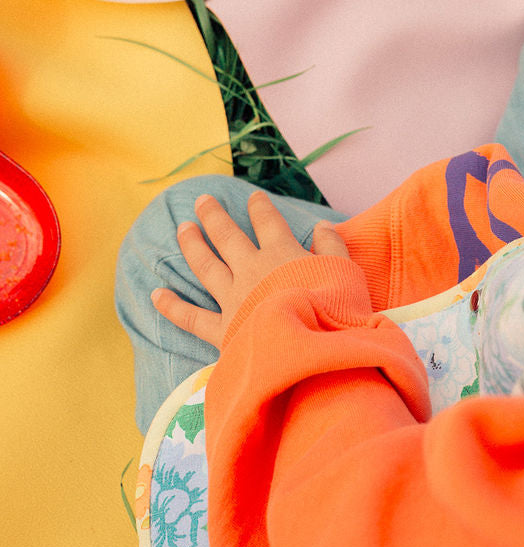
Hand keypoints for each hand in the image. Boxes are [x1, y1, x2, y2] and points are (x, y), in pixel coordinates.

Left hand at [151, 189, 349, 349]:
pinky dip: (172, 306)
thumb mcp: (345, 273)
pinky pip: (191, 317)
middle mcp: (252, 270)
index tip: (253, 197)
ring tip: (182, 227)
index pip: (268, 223)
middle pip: (228, 236)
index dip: (260, 207)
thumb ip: (332, 248)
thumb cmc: (334, 312)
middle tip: (202, 200)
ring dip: (192, 245)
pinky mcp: (222, 330)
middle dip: (214, 216)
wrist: (311, 350)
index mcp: (282, 254)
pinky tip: (156, 294)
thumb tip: (323, 227)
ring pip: (206, 265)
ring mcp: (233, 299)